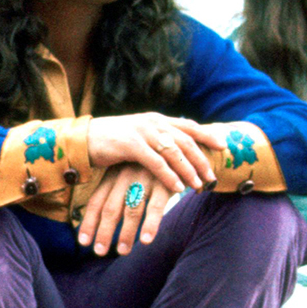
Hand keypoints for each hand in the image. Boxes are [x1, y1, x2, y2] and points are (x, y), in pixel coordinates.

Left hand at [77, 164, 174, 255]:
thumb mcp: (130, 174)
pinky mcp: (164, 182)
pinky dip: (150, 225)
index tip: (83, 243)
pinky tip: (146, 240)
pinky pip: (155, 207)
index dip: (89, 223)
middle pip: (110, 209)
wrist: (181, 147)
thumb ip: (118, 193)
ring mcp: (145, 178)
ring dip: (125, 233)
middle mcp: (126, 176)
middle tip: (99, 252)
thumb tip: (104, 221)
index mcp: (114, 175)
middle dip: (103, 232)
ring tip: (122, 251)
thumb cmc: (152, 167)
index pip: (96, 201)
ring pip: (131, 210)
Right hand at [85, 113, 215, 191]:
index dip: (207, 135)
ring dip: (188, 170)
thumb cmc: (111, 142)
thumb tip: (176, 151)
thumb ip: (157, 140)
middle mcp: (152, 122)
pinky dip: (169, 175)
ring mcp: (142, 132)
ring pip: (174, 151)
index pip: (188, 126)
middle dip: (201, 159)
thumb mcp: (139, 137)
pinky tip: (177, 188)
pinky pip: (155, 162)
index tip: (223, 146)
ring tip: (199, 186)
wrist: (83, 139)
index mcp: (156, 120)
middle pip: (185, 140)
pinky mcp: (130, 145)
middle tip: (212, 177)